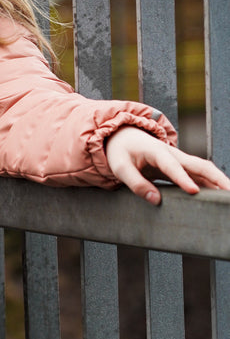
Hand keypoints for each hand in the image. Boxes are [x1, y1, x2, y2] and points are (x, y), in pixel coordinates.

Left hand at [104, 125, 229, 204]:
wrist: (124, 138)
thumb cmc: (120, 152)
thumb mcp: (120, 168)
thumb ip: (136, 183)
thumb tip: (155, 200)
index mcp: (156, 151)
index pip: (172, 166)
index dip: (183, 178)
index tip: (193, 191)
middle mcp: (172, 154)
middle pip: (199, 164)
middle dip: (216, 178)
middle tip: (228, 193)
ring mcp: (179, 160)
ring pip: (204, 169)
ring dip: (219, 181)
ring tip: (229, 198)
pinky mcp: (180, 167)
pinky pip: (199, 175)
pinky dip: (211, 184)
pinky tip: (218, 196)